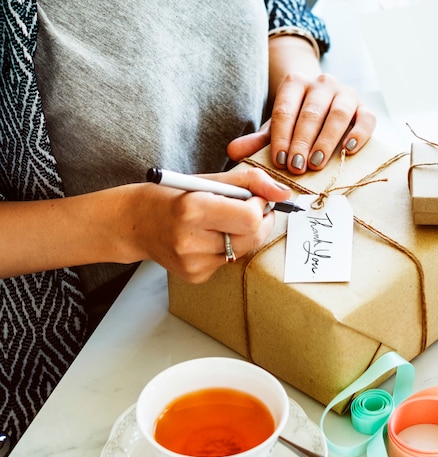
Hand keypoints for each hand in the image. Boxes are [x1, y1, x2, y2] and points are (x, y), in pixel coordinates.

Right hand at [122, 166, 290, 282]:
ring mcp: (193, 263)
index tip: (253, 198)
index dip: (259, 206)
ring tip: (221, 222)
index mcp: (193, 210)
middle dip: (259, 221)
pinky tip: (207, 239)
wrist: (133, 223)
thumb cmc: (171, 196)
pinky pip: (229, 262)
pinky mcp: (195, 276)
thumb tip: (285, 193)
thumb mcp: (207, 180)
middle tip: (249, 209)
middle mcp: (191, 241)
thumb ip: (250, 181)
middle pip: (252, 237)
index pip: (250, 217)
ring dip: (243, 235)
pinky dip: (227, 248)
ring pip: (244, 251)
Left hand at [227, 72, 375, 174]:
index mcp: (296, 83)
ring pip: (338, 114)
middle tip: (296, 167)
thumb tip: (234, 151)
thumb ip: (258, 141)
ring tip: (316, 163)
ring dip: (326, 140)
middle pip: (311, 113)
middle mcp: (322, 83)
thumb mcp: (277, 128)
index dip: (281, 136)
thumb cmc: (297, 121)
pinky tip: (348, 150)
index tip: (279, 161)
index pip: (286, 109)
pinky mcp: (365, 107)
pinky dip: (359, 134)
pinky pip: (366, 118)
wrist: (324, 104)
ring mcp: (346, 93)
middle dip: (302, 142)